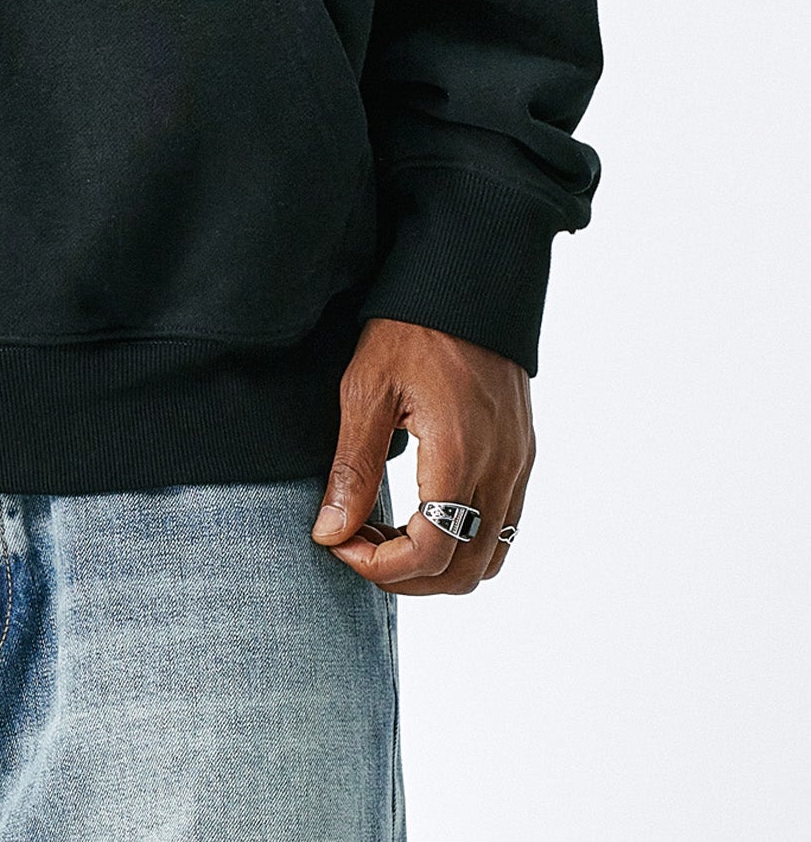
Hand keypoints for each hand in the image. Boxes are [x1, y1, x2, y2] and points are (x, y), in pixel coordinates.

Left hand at [312, 319, 533, 594]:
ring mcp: (518, 463)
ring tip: (385, 531)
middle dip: (407, 576)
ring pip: (489, 556)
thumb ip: (351, 467)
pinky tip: (418, 510)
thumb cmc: (411, 325)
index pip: (431, 553)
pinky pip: (502, 525)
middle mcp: (500, 467)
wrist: (467, 278)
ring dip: (437, 563)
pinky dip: (462, 539)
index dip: (381, 567)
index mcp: (460, 453)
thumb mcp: (366, 387)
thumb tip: (331, 533)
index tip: (339, 544)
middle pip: (464, 571)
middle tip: (358, 543)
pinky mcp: (522, 454)